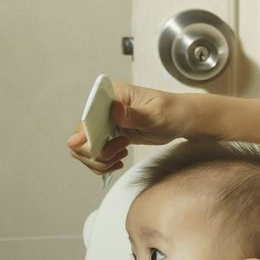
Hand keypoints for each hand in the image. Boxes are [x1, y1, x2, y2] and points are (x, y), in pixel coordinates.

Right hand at [66, 80, 183, 174]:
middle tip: (121, 150)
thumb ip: (133, 114)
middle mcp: (103, 109)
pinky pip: (95, 156)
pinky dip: (103, 165)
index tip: (87, 146)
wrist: (179, 120)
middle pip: (81, 136)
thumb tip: (113, 110)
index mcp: (111, 94)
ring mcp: (104, 124)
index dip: (83, 132)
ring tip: (121, 156)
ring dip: (100, 161)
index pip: (88, 114)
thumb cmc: (170, 112)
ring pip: (85, 150)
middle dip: (96, 151)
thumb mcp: (155, 114)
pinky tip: (118, 162)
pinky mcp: (109, 137)